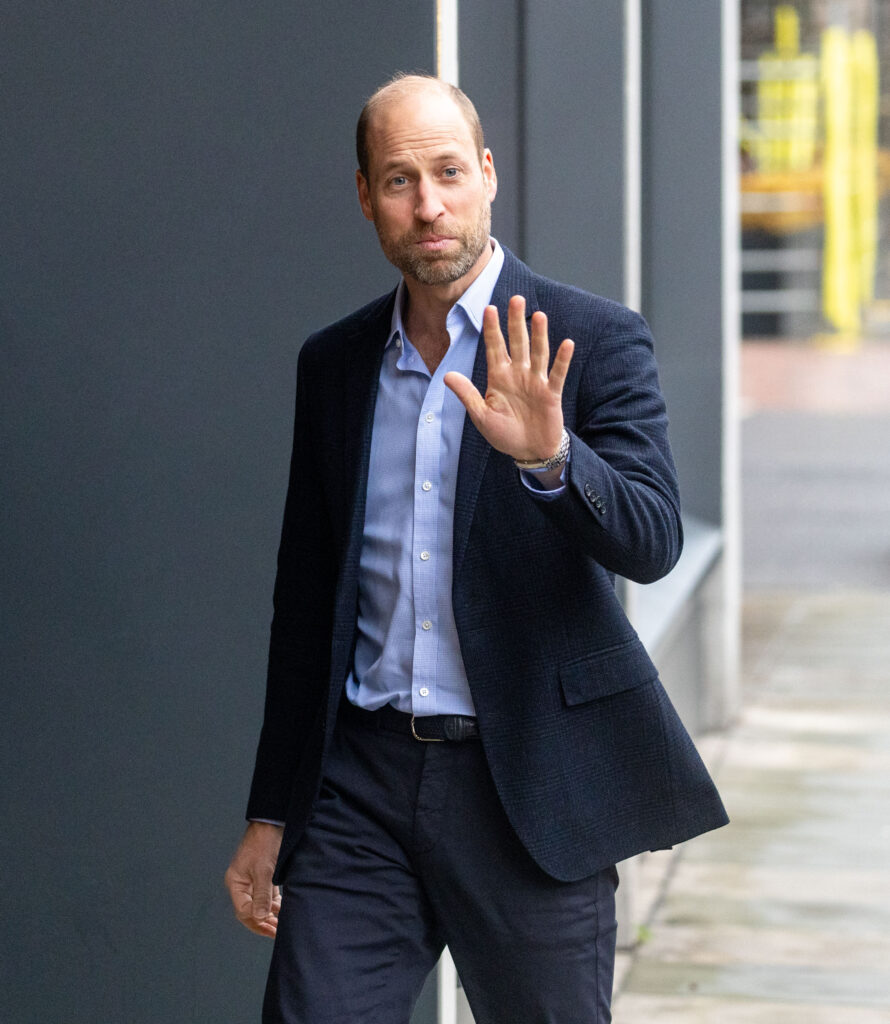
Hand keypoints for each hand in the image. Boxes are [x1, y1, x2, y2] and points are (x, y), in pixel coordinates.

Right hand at [224, 822, 283, 937]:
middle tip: (277, 932)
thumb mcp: (264, 871)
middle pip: (250, 910)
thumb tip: (260, 918)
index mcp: (236, 883)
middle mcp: (243, 883)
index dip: (257, 922)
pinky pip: (267, 895)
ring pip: (260, 903)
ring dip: (270, 914)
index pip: (243, 911)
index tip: (271, 929)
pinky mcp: (264, 874)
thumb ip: (262, 896)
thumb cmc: (265, 843)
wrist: (273, 822)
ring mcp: (253, 879)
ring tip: (282, 925)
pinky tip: (283, 910)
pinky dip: (275, 903)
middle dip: (263, 922)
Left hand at [444, 295, 572, 461]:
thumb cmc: (504, 434)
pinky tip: (566, 343)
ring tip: (538, 315)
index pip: (495, 347)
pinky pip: (557, 374)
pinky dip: (562, 359)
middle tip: (516, 299)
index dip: (492, 329)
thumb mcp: (481, 416)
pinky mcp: (551, 393)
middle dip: (516, 322)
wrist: (528, 451)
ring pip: (538, 353)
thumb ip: (467, 394)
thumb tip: (447, 375)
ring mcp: (536, 382)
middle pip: (517, 343)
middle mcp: (518, 374)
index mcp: (499, 377)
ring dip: (539, 335)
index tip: (488, 308)